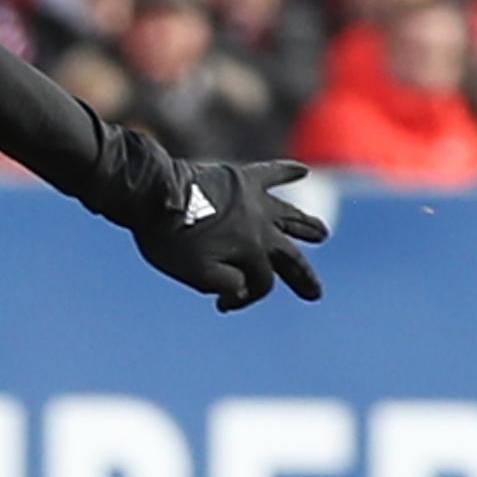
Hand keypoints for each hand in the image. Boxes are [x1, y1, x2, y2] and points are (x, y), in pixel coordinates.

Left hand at [125, 158, 329, 312]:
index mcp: (251, 250)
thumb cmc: (169, 238)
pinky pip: (272, 172)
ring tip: (322, 234)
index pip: (261, 283)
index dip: (245, 298)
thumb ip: (224, 284)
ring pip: (290, 216)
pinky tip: (303, 171)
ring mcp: (255, 200)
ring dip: (307, 226)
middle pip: (288, 256)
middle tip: (314, 294)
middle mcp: (262, 225)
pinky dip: (287, 171)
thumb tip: (242, 288)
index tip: (222, 305)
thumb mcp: (193, 273)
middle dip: (302, 277)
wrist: (154, 196)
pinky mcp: (242, 178)